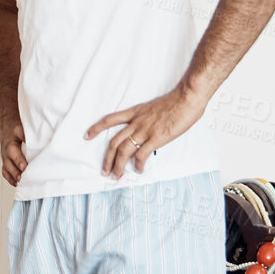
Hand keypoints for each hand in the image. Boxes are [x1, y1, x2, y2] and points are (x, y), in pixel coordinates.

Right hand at [0, 111, 27, 187]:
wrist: (6, 125)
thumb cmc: (15, 127)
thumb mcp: (21, 127)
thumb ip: (26, 134)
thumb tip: (34, 140)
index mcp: (10, 142)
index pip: (13, 151)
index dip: (18, 160)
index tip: (24, 166)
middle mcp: (5, 151)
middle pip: (8, 163)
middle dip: (16, 171)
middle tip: (23, 177)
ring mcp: (5, 157)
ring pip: (6, 168)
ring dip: (13, 176)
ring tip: (20, 182)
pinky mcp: (5, 161)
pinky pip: (5, 171)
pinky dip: (10, 178)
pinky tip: (16, 183)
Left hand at [85, 83, 207, 178]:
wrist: (187, 98)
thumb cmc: (175, 101)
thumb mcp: (154, 107)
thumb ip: (147, 118)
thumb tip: (147, 128)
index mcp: (135, 112)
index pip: (110, 119)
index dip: (96, 128)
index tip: (87, 135)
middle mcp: (136, 122)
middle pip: (114, 142)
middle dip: (107, 158)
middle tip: (104, 170)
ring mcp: (145, 131)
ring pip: (124, 151)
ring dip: (118, 165)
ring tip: (116, 175)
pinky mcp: (156, 138)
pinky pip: (142, 155)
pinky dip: (138, 165)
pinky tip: (139, 170)